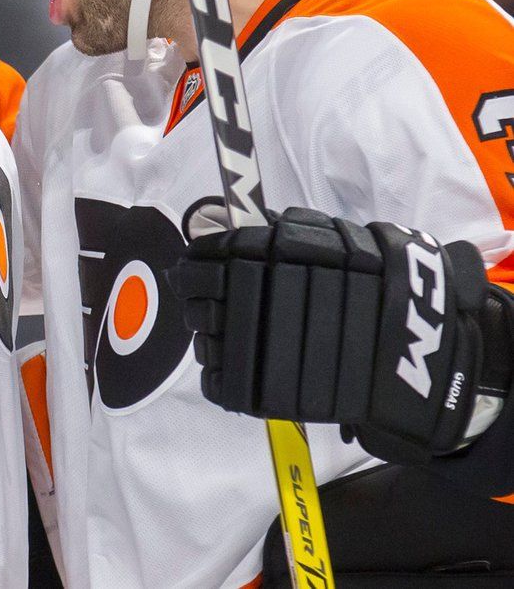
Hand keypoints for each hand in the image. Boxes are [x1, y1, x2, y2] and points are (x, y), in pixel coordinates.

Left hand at [168, 207, 508, 463]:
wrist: (417, 348)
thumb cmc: (374, 284)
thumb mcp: (327, 238)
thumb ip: (275, 230)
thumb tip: (216, 221)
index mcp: (270, 252)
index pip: (203, 255)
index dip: (196, 261)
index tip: (197, 266)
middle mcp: (258, 295)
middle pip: (196, 296)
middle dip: (199, 298)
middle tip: (213, 302)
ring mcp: (257, 346)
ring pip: (203, 338)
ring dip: (211, 334)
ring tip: (238, 335)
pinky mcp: (259, 392)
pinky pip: (218, 380)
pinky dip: (223, 371)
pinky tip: (243, 363)